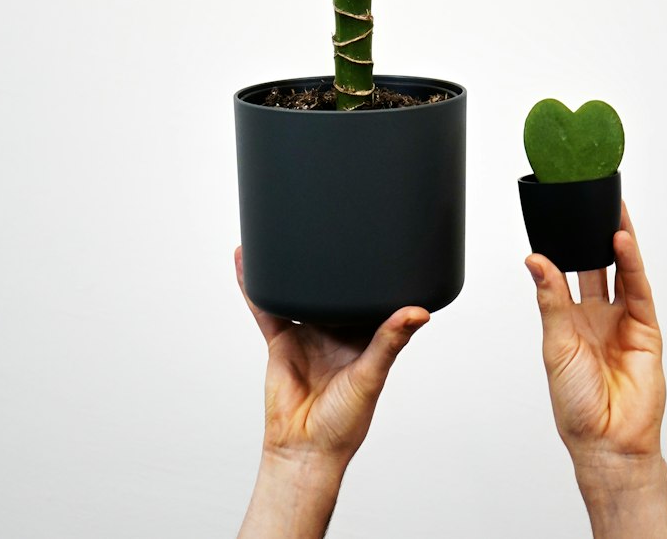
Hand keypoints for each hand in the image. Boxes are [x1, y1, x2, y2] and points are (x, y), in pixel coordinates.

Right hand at [235, 246, 428, 469]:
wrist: (304, 449)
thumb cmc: (345, 422)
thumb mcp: (372, 375)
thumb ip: (390, 341)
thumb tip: (419, 313)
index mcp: (366, 334)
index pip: (372, 292)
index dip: (375, 266)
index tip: (381, 231)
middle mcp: (337, 329)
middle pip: (335, 285)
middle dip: (332, 256)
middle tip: (332, 215)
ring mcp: (308, 332)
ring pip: (300, 289)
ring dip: (292, 264)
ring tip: (289, 225)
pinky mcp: (281, 340)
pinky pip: (267, 307)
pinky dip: (255, 285)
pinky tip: (248, 259)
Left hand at [525, 201, 665, 464]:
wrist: (607, 442)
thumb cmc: (575, 405)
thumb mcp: (555, 346)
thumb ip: (550, 300)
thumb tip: (534, 260)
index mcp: (568, 320)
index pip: (565, 272)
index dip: (562, 245)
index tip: (554, 215)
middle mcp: (596, 316)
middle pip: (595, 264)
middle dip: (592, 234)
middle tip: (588, 199)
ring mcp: (622, 321)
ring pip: (620, 270)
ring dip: (615, 239)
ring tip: (609, 207)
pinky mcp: (646, 329)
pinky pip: (638, 289)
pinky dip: (631, 263)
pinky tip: (620, 240)